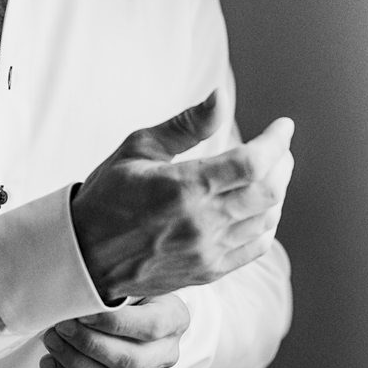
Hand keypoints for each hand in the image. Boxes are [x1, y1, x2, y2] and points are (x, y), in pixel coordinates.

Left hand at [39, 294, 191, 367]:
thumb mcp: (133, 279)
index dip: (114, 323)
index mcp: (175, 319)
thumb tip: (84, 289)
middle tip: (60, 327)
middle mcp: (166, 353)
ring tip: (52, 341)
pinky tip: (49, 364)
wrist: (138, 307)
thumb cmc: (131, 288)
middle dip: (88, 345)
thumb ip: (117, 283)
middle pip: (128, 361)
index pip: (150, 327)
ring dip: (73, 364)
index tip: (82, 313)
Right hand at [70, 91, 293, 300]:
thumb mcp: (139, 148)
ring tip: (272, 173)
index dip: (276, 141)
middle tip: (279, 148)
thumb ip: (187, 125)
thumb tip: (222, 96)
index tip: (282, 127)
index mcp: (184, 187)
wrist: (85, 256)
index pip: (252, 163)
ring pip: (267, 219)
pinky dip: (267, 223)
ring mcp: (208, 251)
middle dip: (282, 163)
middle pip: (269, 191)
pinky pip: (256, 247)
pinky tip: (261, 208)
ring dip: (277, 192)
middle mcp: (202, 222)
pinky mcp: (208, 271)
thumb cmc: (109, 194)